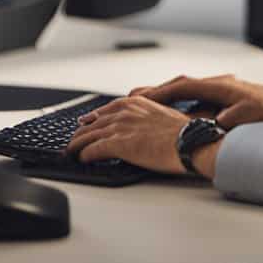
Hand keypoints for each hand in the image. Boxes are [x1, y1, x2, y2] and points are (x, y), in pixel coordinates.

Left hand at [67, 96, 193, 174]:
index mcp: (135, 103)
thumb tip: (146, 127)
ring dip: (77, 145)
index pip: (105, 110)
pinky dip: (84, 155)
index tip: (85, 123)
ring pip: (88, 136)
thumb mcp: (164, 115)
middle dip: (81, 133)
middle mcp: (124, 112)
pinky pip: (93, 150)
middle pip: (93, 123)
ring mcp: (119, 127)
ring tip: (71, 153)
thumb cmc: (184, 132)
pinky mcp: (118, 144)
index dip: (92, 119)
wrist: (190, 141)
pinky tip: (82, 159)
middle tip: (74, 141)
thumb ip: (149, 117)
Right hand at [128, 74, 262, 128]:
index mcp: (218, 86)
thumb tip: (217, 121)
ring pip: (183, 89)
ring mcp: (218, 88)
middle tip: (129, 99)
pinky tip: (168, 109)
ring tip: (141, 103)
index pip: (181, 86)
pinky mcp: (222, 95)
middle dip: (153, 92)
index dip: (159, 93)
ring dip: (163, 95)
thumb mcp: (249, 115)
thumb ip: (231, 118)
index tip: (138, 100)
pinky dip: (176, 100)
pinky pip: (192, 95)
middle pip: (177, 85)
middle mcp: (216, 83)